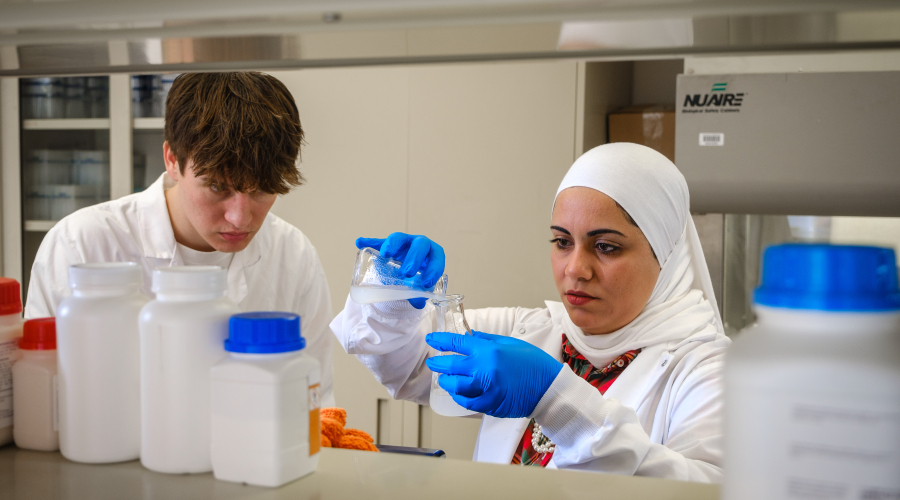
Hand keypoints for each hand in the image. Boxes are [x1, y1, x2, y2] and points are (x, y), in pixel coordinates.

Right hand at [356, 232, 445, 308]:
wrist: (407, 274)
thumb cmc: (418, 279)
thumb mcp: (420, 287)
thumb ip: (420, 294)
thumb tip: (419, 302)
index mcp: (432, 254)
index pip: (437, 257)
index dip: (433, 269)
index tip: (426, 282)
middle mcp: (419, 244)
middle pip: (420, 244)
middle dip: (414, 258)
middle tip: (407, 272)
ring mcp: (403, 242)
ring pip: (398, 238)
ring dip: (391, 245)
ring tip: (384, 254)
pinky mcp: (388, 244)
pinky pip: (378, 242)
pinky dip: (370, 242)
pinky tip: (360, 242)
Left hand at [425, 331, 562, 417]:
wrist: (549, 387)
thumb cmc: (533, 363)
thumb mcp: (509, 344)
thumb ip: (486, 341)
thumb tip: (469, 336)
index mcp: (489, 351)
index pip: (457, 343)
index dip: (440, 340)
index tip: (431, 339)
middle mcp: (484, 369)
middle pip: (451, 365)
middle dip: (438, 363)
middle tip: (433, 362)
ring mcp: (486, 389)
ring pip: (455, 386)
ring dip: (446, 381)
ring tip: (444, 378)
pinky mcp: (490, 404)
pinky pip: (467, 402)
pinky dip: (459, 396)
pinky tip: (457, 393)